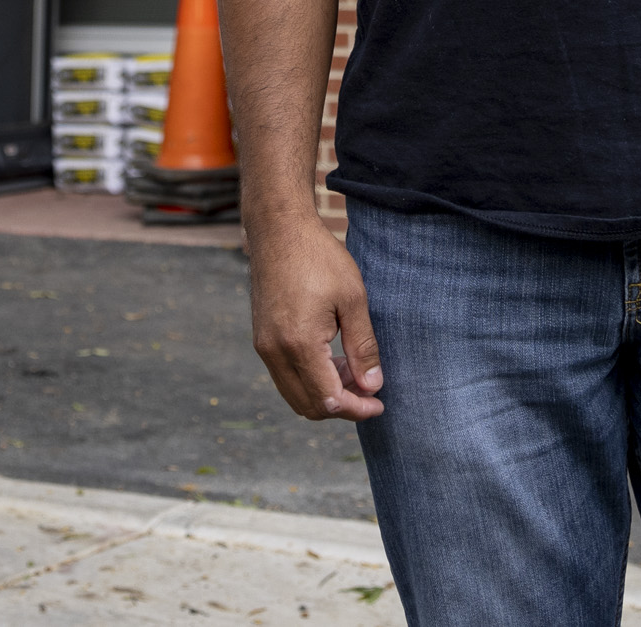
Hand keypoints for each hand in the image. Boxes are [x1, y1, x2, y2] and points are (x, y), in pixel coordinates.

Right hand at [247, 214, 384, 420]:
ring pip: (295, 395)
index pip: (328, 399)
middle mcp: (275, 352)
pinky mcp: (262, 339)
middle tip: (369, 387)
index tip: (379, 403)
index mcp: (299, 344)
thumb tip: (372, 385)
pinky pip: (285, 377)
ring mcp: (264, 347)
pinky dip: (310, 380)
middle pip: (308, 406)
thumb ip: (363, 347)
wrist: (279, 230)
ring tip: (354, 370)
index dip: (357, 409)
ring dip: (325, 393)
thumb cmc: (319, 257)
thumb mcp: (352, 299)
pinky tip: (333, 359)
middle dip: (342, 406)